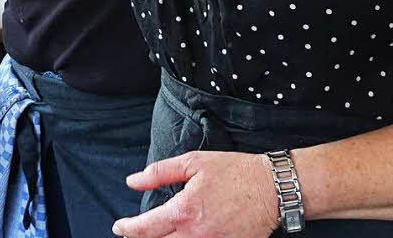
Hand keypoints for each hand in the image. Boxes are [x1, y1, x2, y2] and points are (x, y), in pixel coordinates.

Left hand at [112, 151, 278, 237]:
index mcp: (184, 210)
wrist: (273, 188)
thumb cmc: (234, 172)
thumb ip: (159, 173)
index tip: (119, 226)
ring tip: (152, 236)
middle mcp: (196, 235)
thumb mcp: (193, 163)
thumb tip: (132, 181)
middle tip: (131, 234)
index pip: (145, 228)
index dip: (128, 229)